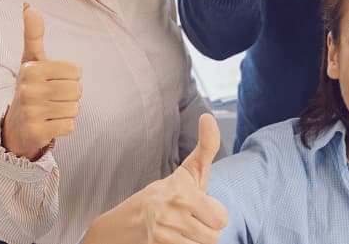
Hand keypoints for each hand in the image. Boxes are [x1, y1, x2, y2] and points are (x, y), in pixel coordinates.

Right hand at [1, 3, 81, 159]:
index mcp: (30, 68)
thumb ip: (33, 34)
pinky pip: (70, 126)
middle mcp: (28, 89)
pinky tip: (50, 124)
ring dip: (68, 111)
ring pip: (75, 109)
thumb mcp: (31, 60)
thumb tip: (28, 5)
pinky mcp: (36, 132)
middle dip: (70, 95)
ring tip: (51, 110)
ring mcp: (31, 112)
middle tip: (52, 98)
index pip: (76, 71)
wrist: (16, 126)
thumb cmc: (31, 87)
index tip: (53, 81)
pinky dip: (64, 127)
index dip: (71, 77)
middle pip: (77, 90)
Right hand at [137, 113, 227, 243]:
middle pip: (214, 237)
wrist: (126, 222)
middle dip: (205, 230)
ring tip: (183, 231)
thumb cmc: (168, 194)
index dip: (214, 215)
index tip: (201, 208)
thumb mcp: (188, 171)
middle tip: (191, 221)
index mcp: (183, 192)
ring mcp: (163, 232)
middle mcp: (172, 211)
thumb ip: (206, 147)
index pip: (222, 218)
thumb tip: (209, 117)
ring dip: (195, 241)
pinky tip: (175, 240)